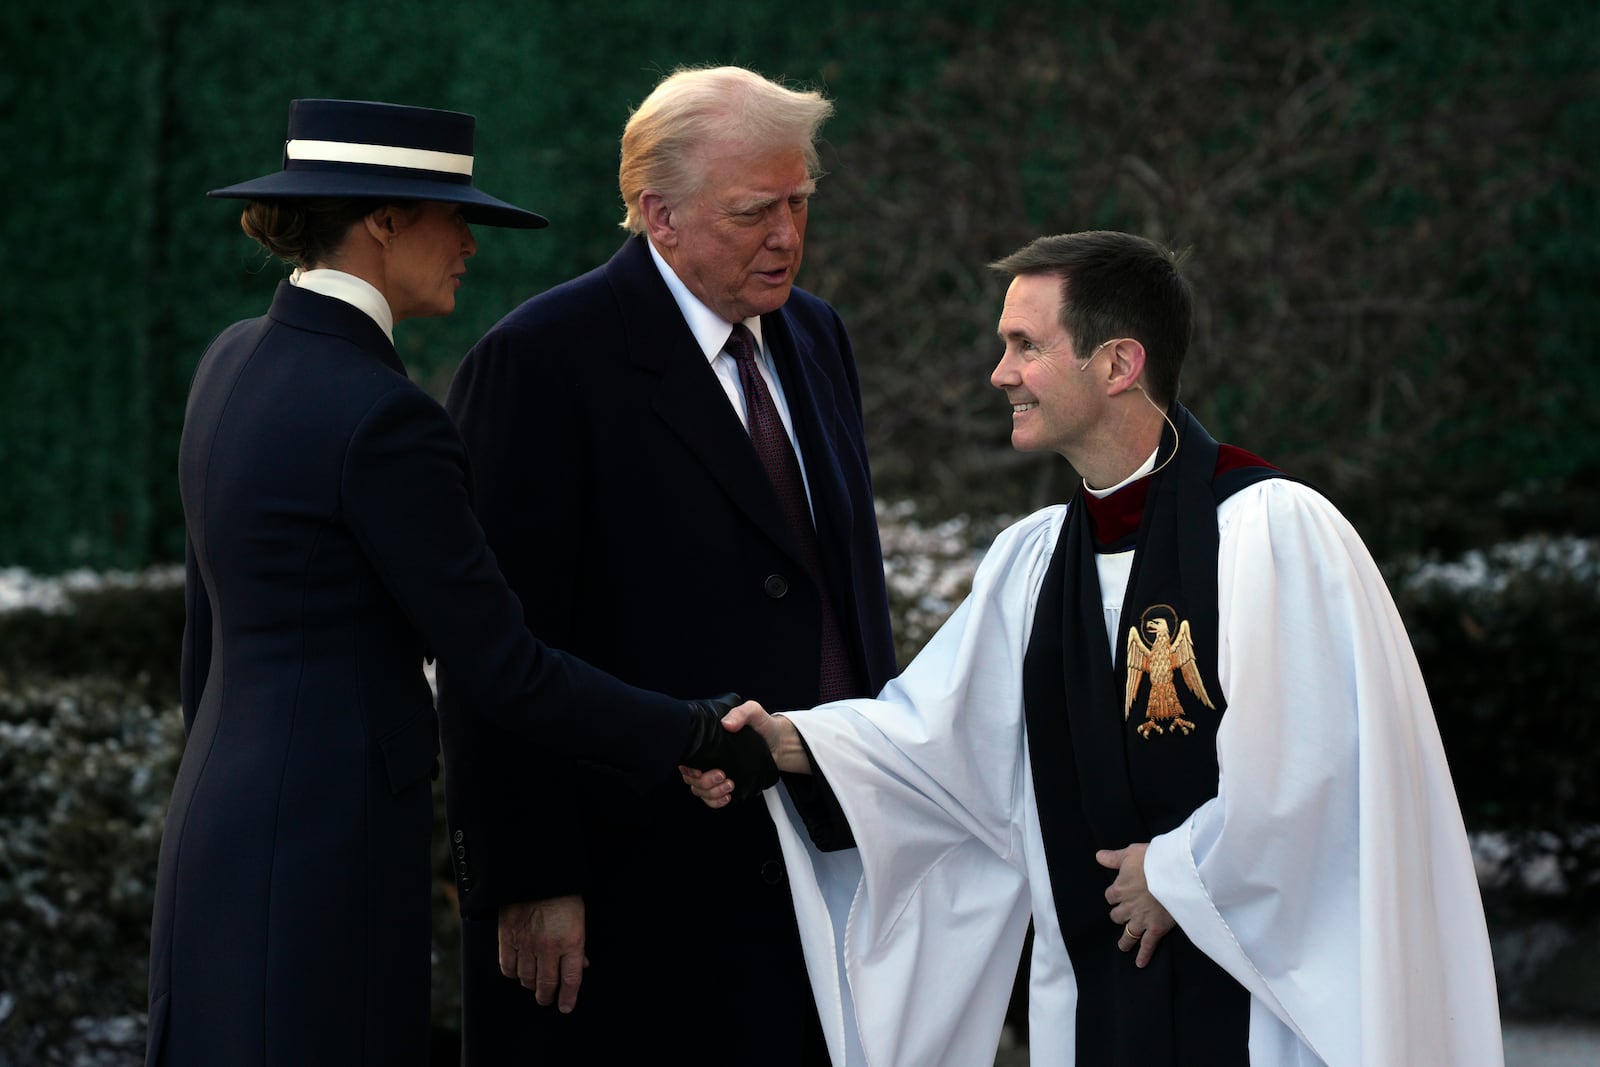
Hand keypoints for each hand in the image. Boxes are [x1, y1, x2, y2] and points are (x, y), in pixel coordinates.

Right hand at [497, 895, 586, 1011]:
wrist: (536, 874)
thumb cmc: (563, 895)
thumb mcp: (579, 918)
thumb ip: (578, 945)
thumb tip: (582, 965)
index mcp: (571, 942)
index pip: (571, 980)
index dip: (568, 998)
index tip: (565, 1007)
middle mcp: (549, 947)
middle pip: (547, 984)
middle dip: (547, 996)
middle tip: (546, 999)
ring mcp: (527, 944)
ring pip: (527, 979)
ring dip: (530, 986)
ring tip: (533, 985)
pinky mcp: (508, 938)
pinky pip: (508, 967)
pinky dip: (513, 974)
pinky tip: (517, 972)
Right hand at [679, 693, 779, 801]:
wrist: (779, 743)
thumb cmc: (763, 726)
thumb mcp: (753, 712)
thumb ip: (741, 712)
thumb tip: (727, 724)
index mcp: (708, 742)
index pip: (687, 758)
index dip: (688, 767)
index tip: (700, 769)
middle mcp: (708, 758)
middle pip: (691, 778)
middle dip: (704, 781)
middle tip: (722, 775)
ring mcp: (715, 773)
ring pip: (700, 790)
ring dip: (712, 792)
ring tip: (729, 784)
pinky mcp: (725, 785)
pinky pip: (711, 799)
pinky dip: (716, 801)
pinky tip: (726, 797)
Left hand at [1096, 844, 1175, 967]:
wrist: (1173, 874)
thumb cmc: (1152, 860)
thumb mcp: (1130, 853)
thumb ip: (1114, 858)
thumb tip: (1098, 856)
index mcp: (1119, 889)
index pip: (1110, 896)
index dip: (1115, 895)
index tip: (1120, 894)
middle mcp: (1127, 907)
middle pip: (1117, 915)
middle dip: (1120, 915)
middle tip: (1124, 916)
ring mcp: (1141, 919)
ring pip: (1128, 933)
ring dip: (1125, 940)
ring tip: (1123, 946)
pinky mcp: (1155, 928)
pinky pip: (1147, 945)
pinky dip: (1143, 955)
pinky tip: (1140, 964)